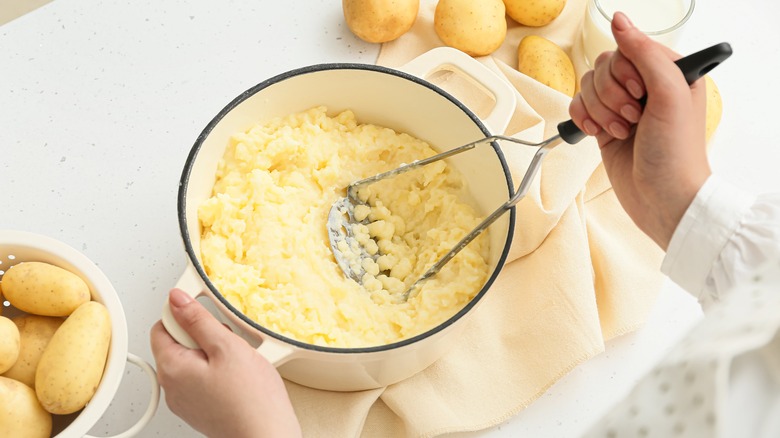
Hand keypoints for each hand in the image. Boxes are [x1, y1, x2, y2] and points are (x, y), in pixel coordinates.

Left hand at [150, 289, 300, 437]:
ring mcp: (186, 400)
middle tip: (228, 343)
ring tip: (236, 362)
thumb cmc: (251, 400)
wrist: (266, 435)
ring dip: (213, 353)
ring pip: (193, 360)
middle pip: (178, 343)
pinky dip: (218, 371)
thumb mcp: (227, 346)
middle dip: (203, 335)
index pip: (162, 325)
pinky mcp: (200, 408)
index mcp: (172, 368)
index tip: (206, 316)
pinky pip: (202, 379)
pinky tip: (237, 376)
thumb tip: (178, 299)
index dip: (185, 315)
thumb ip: (199, 320)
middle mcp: (172, 386)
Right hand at [569, 12, 710, 248]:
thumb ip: (644, 54)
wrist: (663, 200)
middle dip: (611, 96)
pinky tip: (597, 134)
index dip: (625, 72)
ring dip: (599, 111)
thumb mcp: (670, 95)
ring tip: (621, 132)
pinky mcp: (603, 125)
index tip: (640, 95)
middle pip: (603, 66)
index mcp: (668, 72)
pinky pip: (577, 106)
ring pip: (588, 86)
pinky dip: (582, 120)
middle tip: (632, 119)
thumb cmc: (676, 153)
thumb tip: (619, 20)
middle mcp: (644, 86)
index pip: (628, 49)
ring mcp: (622, 106)